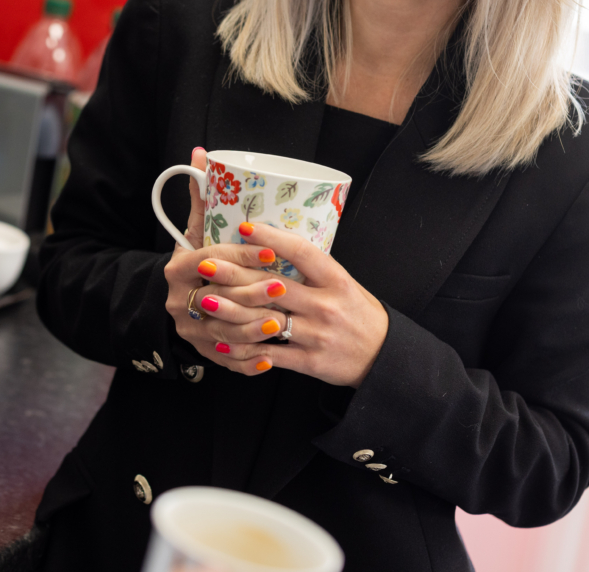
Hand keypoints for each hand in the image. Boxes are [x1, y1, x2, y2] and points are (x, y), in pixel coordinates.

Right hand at [163, 148, 289, 372]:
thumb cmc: (198, 260)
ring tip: (280, 324)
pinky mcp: (201, 352)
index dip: (240, 256)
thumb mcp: (196, 230)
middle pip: (217, 298)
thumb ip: (201, 197)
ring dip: (252, 330)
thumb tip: (200, 153)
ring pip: (221, 333)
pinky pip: (224, 360)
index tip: (270, 252)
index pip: (209, 259)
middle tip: (283, 289)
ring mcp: (188, 331)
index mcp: (178, 268)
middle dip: (251, 295)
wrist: (182, 300)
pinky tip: (269, 358)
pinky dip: (246, 361)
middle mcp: (177, 301)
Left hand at [196, 221, 388, 387]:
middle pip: (272, 285)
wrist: (383, 356)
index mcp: (336, 279)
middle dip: (234, 274)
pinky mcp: (311, 361)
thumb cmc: (358, 312)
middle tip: (206, 264)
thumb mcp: (343, 282)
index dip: (271, 238)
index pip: (300, 252)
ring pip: (266, 320)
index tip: (244, 227)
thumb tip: (272, 244)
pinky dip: (246, 349)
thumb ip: (312, 268)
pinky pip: (272, 355)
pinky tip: (224, 343)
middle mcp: (326, 304)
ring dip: (231, 311)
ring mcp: (317, 334)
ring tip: (205, 301)